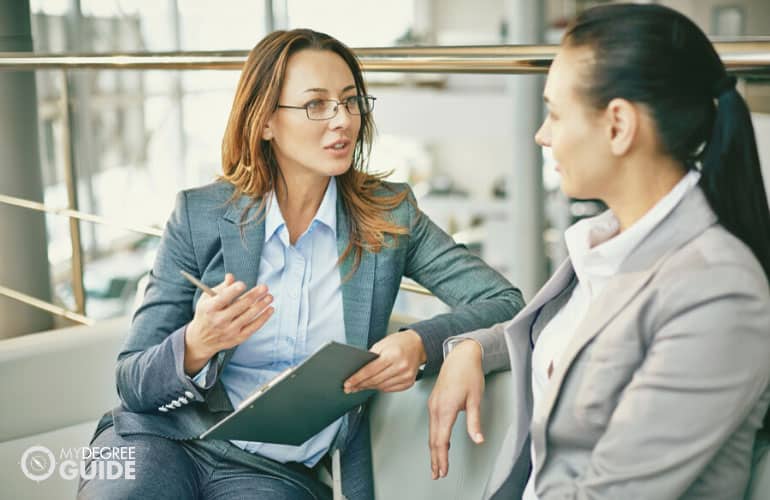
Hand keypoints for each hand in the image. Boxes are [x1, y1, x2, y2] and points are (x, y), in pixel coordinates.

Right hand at [184, 273, 273, 374]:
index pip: (223, 298)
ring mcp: (229, 331)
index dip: (233, 291)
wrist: (202, 340)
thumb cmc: (206, 314)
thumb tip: (231, 276)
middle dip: (254, 295)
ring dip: (261, 305)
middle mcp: (219, 320)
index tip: (243, 284)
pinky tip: (270, 309)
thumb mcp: (207, 299)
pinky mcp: (237, 338)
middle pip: (240, 306)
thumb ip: (221, 288)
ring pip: (249, 316)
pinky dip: (263, 318)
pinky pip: (253, 327)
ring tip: (270, 297)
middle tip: (265, 287)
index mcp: (210, 309)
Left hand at [343, 329, 426, 392]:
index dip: (357, 378)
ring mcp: (406, 376)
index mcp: (393, 355)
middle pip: (375, 380)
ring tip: (360, 386)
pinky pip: (390, 389)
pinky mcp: (409, 382)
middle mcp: (401, 367)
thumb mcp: (382, 343)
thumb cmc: (400, 342)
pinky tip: (374, 385)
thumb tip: (358, 371)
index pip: (370, 371)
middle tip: (350, 388)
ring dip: (369, 387)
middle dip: (360, 385)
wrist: (418, 345)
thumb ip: (371, 357)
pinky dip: (380, 388)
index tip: (348, 383)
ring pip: (381, 387)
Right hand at [427, 339, 484, 479]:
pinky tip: (440, 444)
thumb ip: (474, 421)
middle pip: (433, 439)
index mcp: (445, 408)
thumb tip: (478, 439)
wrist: (460, 356)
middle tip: (437, 474)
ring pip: (431, 433)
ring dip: (434, 449)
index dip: (442, 458)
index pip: (441, 440)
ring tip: (437, 464)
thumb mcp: (475, 399)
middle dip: (435, 458)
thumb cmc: (468, 373)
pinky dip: (434, 437)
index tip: (443, 470)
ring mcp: (433, 404)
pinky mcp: (434, 402)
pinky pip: (432, 424)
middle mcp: (435, 408)